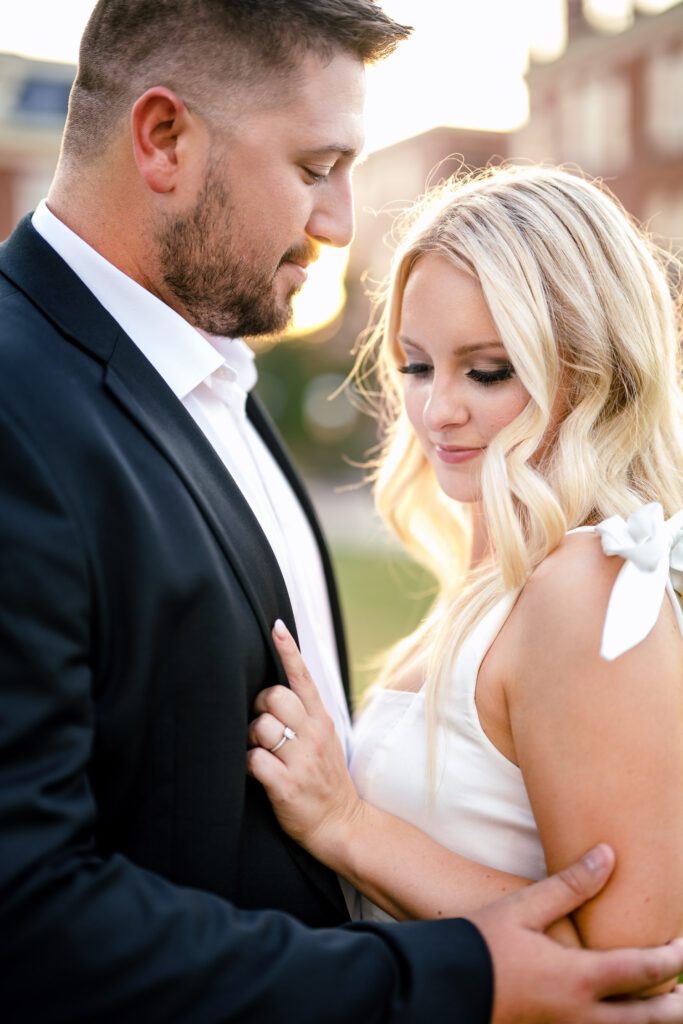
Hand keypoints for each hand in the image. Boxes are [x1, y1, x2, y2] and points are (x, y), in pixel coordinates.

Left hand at [246, 620, 363, 865]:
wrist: (343, 823)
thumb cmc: (325, 778)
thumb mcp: (325, 738)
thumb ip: (306, 714)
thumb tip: (279, 688)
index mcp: (321, 720)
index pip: (303, 677)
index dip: (288, 650)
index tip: (276, 626)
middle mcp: (313, 735)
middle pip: (274, 696)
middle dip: (259, 707)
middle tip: (263, 726)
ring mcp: (301, 761)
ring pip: (261, 726)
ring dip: (252, 738)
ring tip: (261, 752)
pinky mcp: (287, 785)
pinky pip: (254, 760)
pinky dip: (248, 764)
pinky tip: (257, 773)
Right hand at [470, 843, 682, 1022]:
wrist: (444, 986)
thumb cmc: (484, 942)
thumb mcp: (525, 907)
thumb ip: (571, 884)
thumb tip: (608, 854)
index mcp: (579, 978)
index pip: (645, 971)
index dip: (674, 958)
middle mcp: (582, 1015)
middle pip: (648, 1019)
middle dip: (675, 1005)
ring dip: (651, 1019)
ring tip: (667, 1005)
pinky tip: (617, 1013)